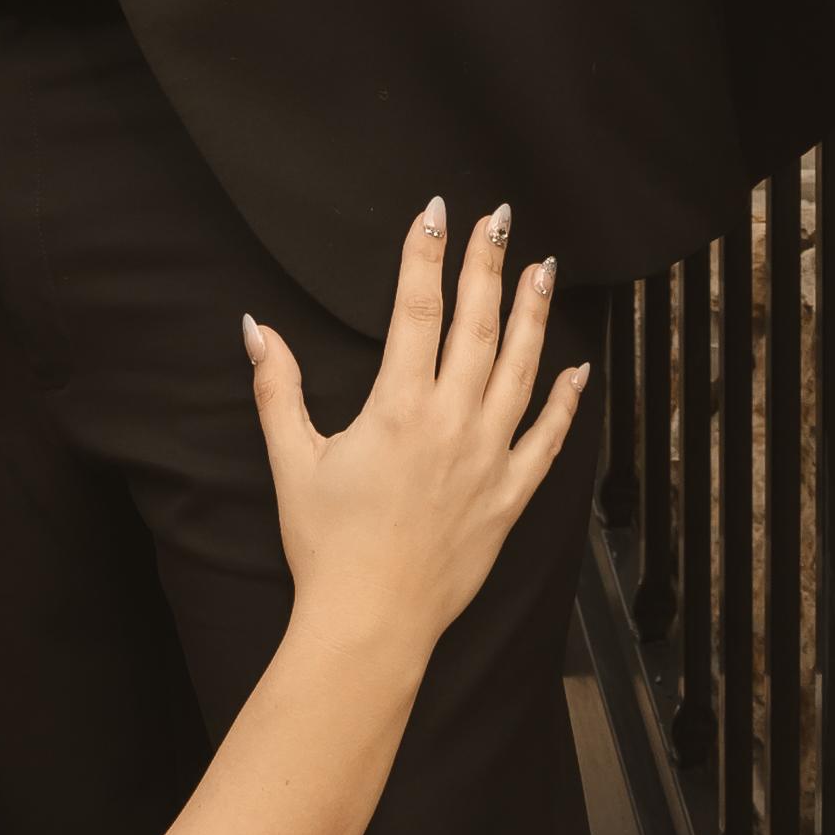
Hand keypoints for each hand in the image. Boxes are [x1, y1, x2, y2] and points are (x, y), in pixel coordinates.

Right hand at [244, 204, 587, 661]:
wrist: (370, 621)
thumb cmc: (326, 545)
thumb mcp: (293, 461)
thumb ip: (279, 388)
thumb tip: (257, 328)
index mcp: (397, 408)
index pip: (416, 311)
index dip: (425, 256)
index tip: (435, 213)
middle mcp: (451, 423)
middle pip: (477, 327)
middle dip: (488, 267)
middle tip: (499, 220)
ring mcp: (488, 459)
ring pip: (520, 371)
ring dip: (533, 316)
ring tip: (543, 270)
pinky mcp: (509, 497)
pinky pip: (547, 440)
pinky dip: (564, 402)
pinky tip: (577, 368)